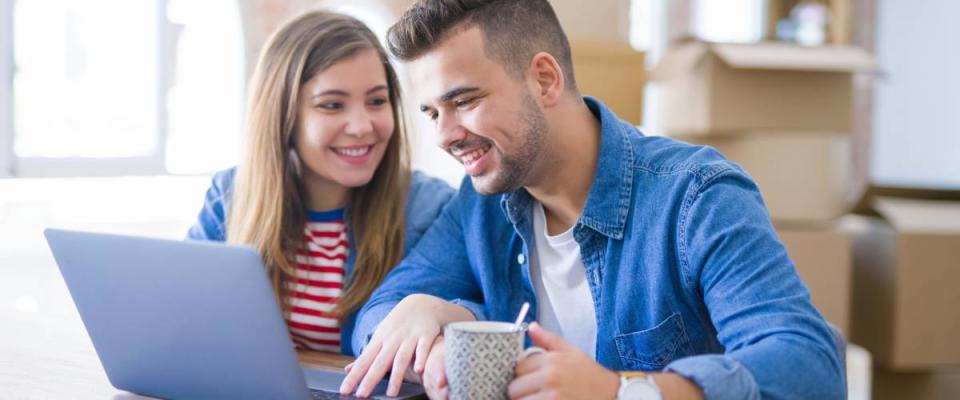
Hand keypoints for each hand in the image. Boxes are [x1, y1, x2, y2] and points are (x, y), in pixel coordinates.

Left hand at [339, 294, 473, 397]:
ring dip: (396, 375)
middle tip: (361, 395)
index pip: (364, 361)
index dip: (354, 376)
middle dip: (370, 379)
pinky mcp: (426, 334)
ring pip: (402, 358)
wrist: (420, 303)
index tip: (344, 391)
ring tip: (391, 393)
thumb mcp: (379, 338)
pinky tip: (419, 370)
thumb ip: (366, 356)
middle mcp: (392, 340)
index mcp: (379, 342)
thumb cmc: (397, 326)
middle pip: (380, 362)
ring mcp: (409, 337)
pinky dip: (421, 357)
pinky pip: (424, 347)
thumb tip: (347, 370)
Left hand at [507, 322, 618, 399]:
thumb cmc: (591, 376)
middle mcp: (550, 378)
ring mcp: (551, 397)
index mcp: (551, 360)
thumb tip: (531, 327)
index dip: (523, 375)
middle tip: (534, 393)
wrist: (613, 395)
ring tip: (540, 398)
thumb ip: (548, 339)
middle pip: (514, 388)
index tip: (531, 379)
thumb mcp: (572, 352)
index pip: (518, 367)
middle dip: (521, 392)